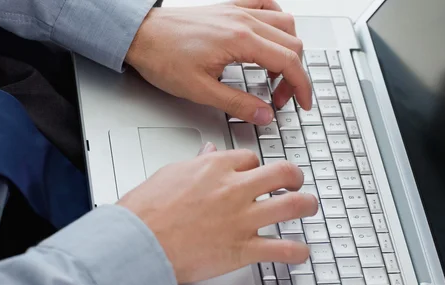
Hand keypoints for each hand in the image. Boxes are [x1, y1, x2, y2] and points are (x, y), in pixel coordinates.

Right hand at [117, 146, 317, 283]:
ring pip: (292, 205)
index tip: (257, 172)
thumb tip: (208, 152)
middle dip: (295, 177)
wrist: (139, 243)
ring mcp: (242, 219)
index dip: (257, 166)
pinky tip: (302, 252)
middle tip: (296, 182)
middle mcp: (235, 189)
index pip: (251, 158)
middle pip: (283, 173)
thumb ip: (196, 163)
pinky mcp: (242, 248)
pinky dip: (297, 252)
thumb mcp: (170, 174)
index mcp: (216, 168)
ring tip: (309, 207)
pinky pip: (281, 249)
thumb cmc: (146, 211)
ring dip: (307, 205)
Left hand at [125, 0, 311, 125]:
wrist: (141, 35)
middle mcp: (243, 21)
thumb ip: (237, 104)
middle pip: (292, 44)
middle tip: (280, 98)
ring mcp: (238, 11)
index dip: (302, 86)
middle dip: (294, 75)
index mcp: (240, 40)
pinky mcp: (230, 8)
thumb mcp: (201, 91)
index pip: (288, 61)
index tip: (303, 103)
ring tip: (276, 73)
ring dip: (289, 50)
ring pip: (284, 24)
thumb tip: (265, 114)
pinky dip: (276, 21)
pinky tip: (270, 37)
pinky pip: (266, 4)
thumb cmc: (163, 58)